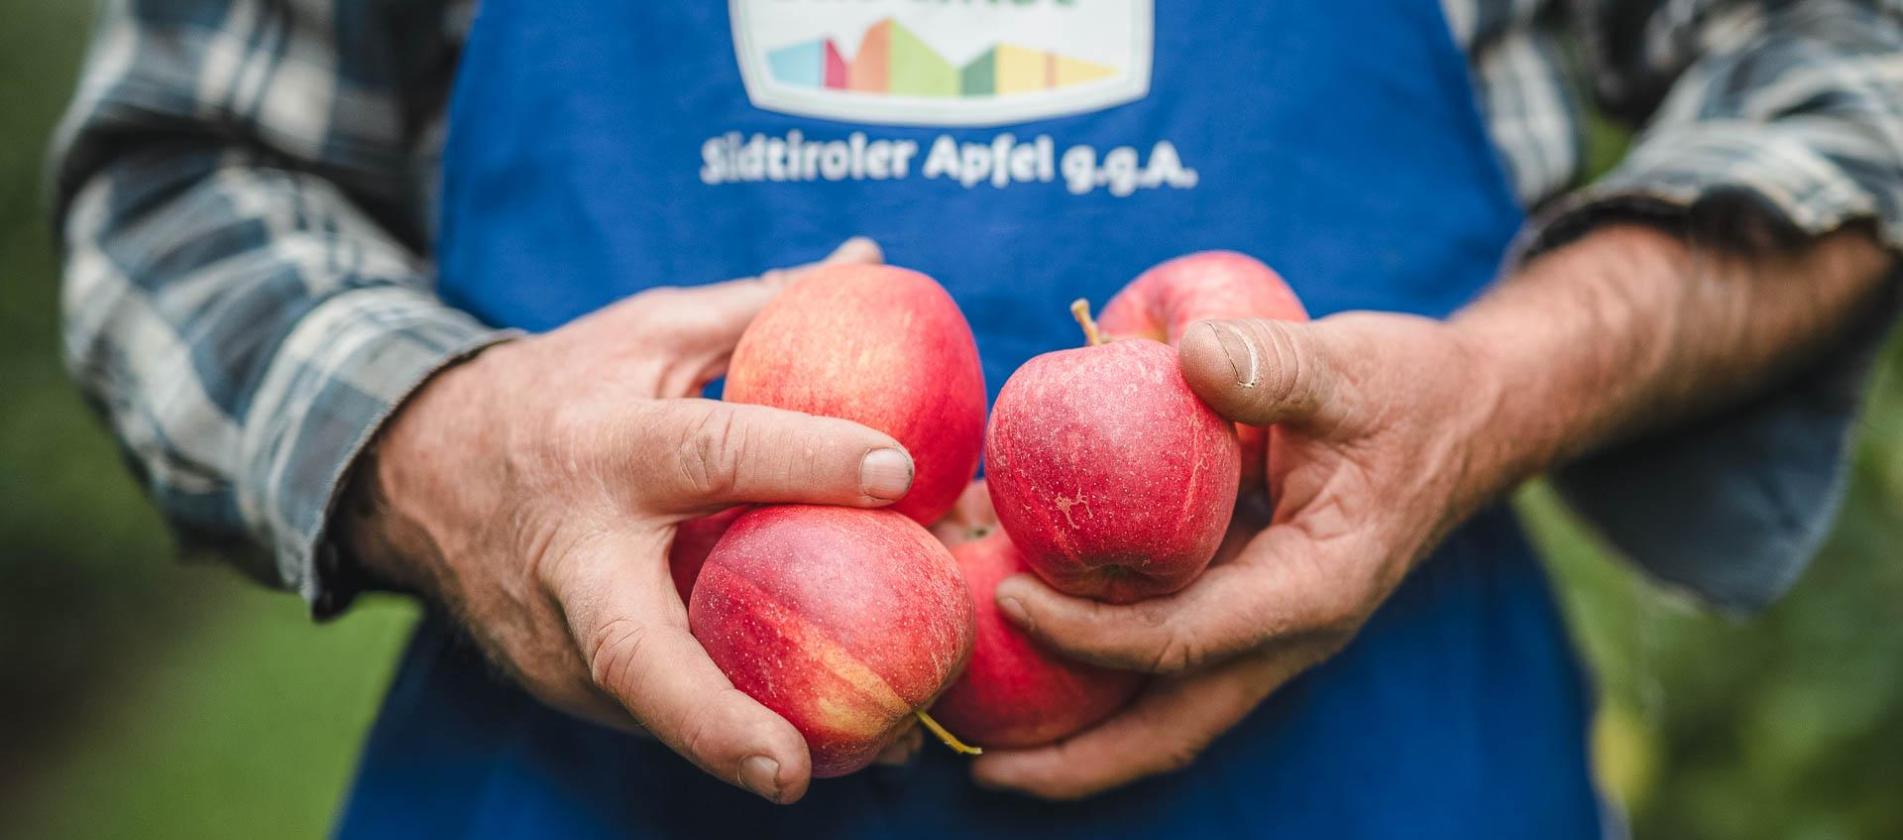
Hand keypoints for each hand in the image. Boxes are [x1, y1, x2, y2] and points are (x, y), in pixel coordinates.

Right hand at [343, 239, 906, 804]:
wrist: (419, 470)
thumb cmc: (563, 391)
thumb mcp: (647, 332)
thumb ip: (758, 308)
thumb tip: (869, 263)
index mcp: (606, 446)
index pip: (711, 451)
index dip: (805, 457)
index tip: (898, 473)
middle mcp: (575, 553)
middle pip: (632, 649)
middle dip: (710, 717)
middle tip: (794, 769)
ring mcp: (555, 633)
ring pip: (649, 707)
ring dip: (750, 742)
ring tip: (872, 759)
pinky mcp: (558, 682)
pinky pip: (654, 713)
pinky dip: (732, 729)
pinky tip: (824, 746)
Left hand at [972, 312, 1504, 798]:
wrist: (1469, 417)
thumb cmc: (1410, 390)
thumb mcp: (1351, 365)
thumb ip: (1276, 362)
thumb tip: (1190, 353)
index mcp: (1312, 590)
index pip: (1182, 641)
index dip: (1090, 633)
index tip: (1010, 596)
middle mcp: (1286, 634)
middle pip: (1172, 730)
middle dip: (1077, 763)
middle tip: (982, 773)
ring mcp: (1264, 631)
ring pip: (1165, 709)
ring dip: (1080, 727)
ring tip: (984, 728)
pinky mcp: (1244, 607)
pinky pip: (1164, 656)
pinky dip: (1098, 656)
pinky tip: (1030, 627)